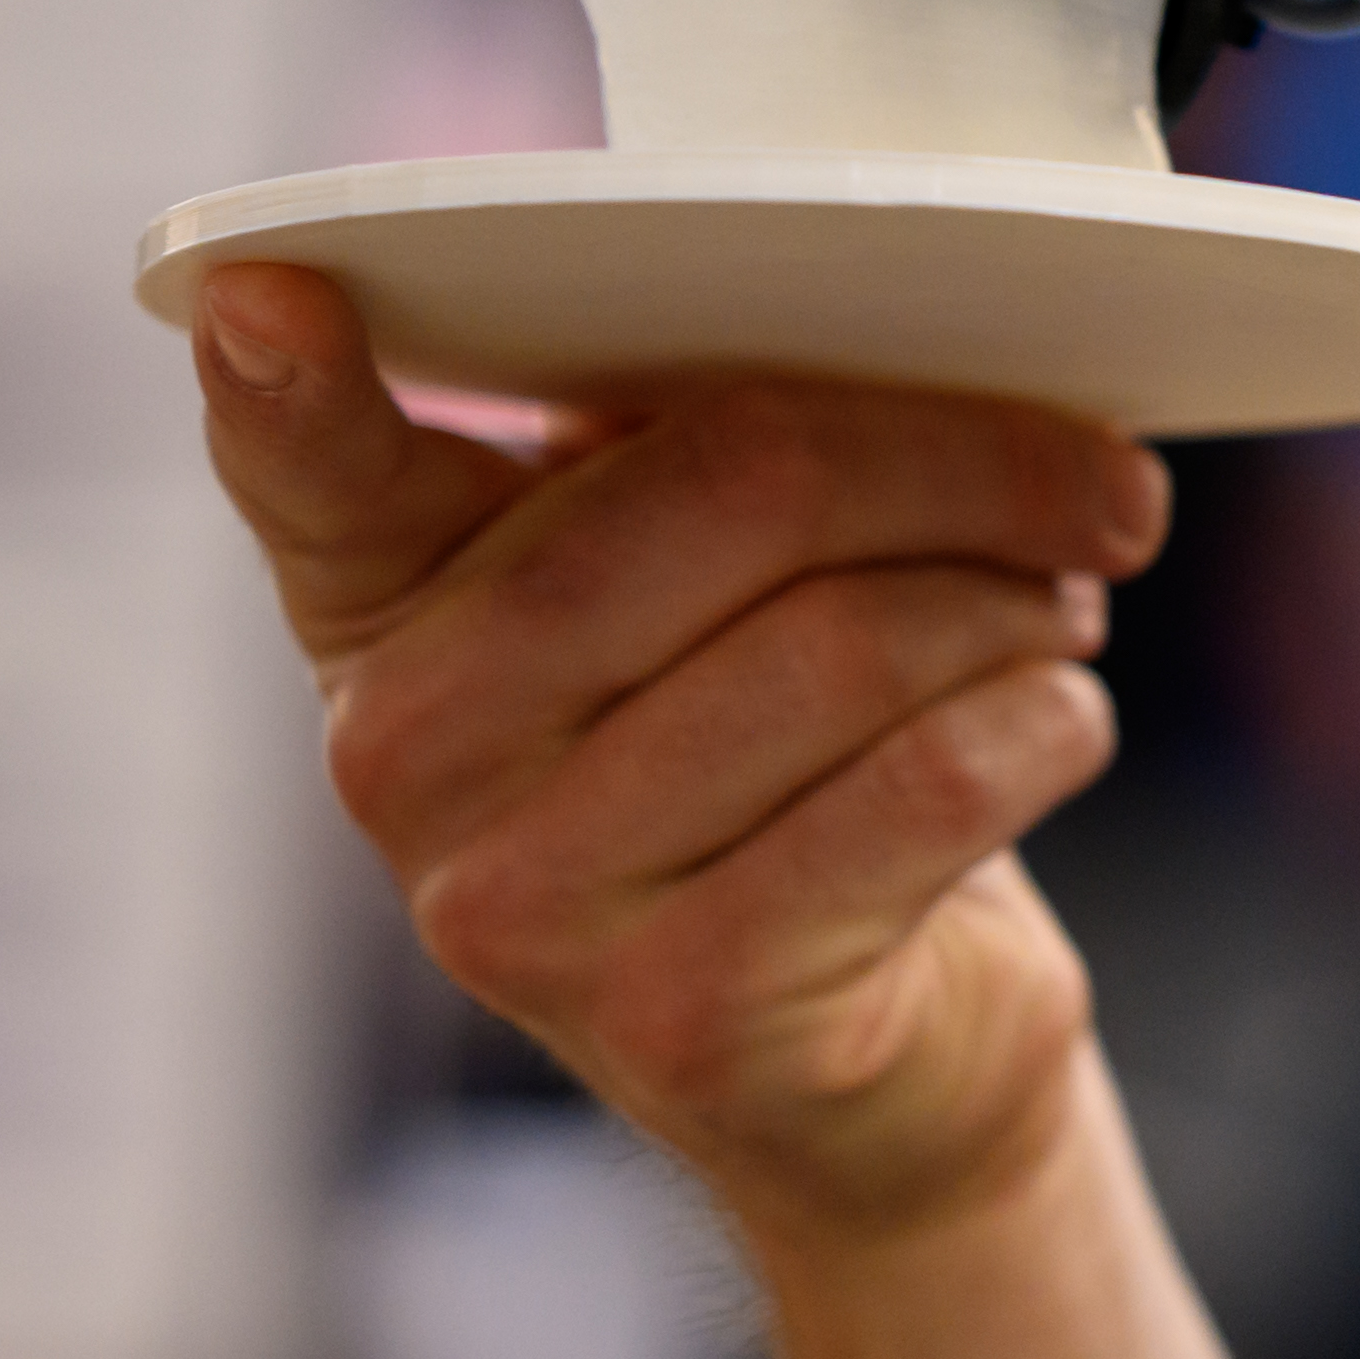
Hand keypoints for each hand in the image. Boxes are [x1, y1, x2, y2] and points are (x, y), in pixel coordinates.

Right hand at [195, 260, 1171, 1254]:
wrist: (874, 1067)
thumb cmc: (798, 767)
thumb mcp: (714, 599)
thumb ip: (709, 455)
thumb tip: (897, 306)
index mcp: (390, 609)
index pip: (309, 476)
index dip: (282, 385)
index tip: (266, 291)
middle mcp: (406, 759)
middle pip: (724, 493)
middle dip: (957, 461)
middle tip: (1094, 485)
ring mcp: (523, 906)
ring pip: (848, 642)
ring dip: (1017, 602)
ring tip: (1056, 613)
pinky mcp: (685, 1018)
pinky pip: (925, 786)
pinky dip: (1044, 724)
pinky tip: (1053, 723)